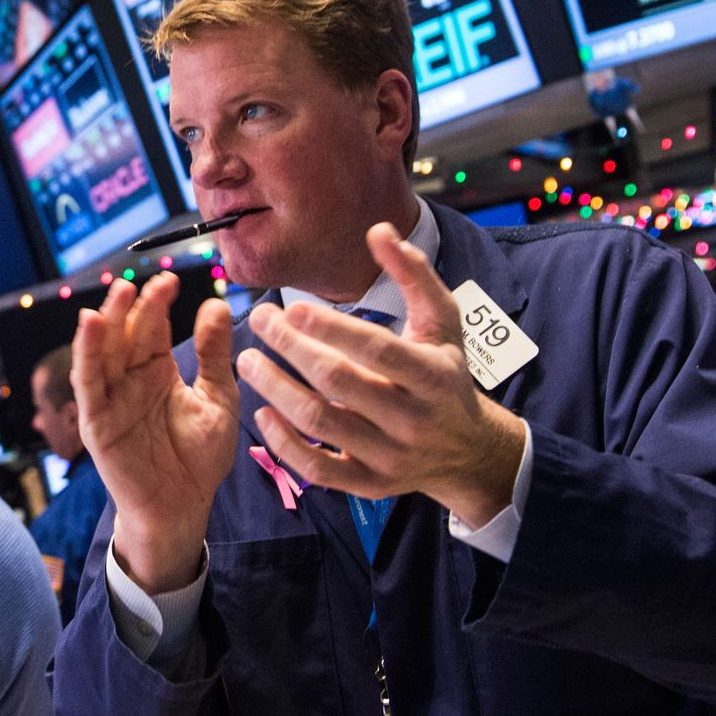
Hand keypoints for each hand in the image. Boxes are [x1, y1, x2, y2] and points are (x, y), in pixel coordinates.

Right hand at [73, 273, 239, 592]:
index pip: (153, 328)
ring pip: (102, 352)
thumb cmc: (199, 456)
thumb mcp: (218, 398)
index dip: (158, 303)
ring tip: (118, 294)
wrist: (183, 507)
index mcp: (157, 370)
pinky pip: (89, 385)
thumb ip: (214, 354)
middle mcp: (129, 379)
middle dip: (134, 306)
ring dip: (107, 322)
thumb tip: (215, 304)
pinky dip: (87, 356)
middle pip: (126, 334)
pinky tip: (93, 328)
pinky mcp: (96, 422)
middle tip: (147, 282)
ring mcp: (110, 399)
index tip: (171, 281)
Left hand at [238, 223, 525, 522]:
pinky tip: (263, 413)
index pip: (376, 350)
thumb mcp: (443, 320)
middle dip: (292, 349)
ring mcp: (390, 456)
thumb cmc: (446, 373)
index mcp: (432, 375)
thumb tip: (378, 230)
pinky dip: (285, 444)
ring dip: (276, 391)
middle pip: (340, 384)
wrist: (467, 449)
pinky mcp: (370, 484)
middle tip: (260, 321)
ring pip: (322, 425)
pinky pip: (318, 470)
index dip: (332, 328)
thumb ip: (414, 273)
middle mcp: (412, 419)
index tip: (292, 306)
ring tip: (247, 361)